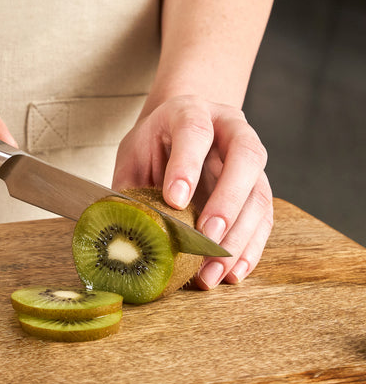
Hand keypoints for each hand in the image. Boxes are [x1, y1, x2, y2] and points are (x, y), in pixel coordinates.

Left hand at [112, 95, 272, 288]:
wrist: (178, 130)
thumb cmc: (154, 144)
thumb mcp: (134, 154)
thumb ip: (130, 185)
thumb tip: (120, 230)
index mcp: (191, 111)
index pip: (194, 131)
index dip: (186, 165)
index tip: (174, 200)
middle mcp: (229, 129)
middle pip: (244, 158)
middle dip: (226, 202)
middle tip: (205, 237)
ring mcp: (250, 157)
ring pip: (259, 193)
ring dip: (238, 236)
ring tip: (212, 270)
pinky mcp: (259, 186)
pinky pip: (264, 218)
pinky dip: (249, 248)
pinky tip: (232, 272)